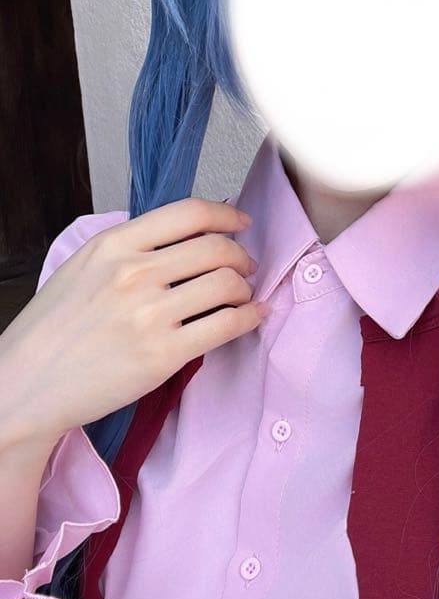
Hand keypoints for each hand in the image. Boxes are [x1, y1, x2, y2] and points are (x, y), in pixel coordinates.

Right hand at [0, 198, 264, 451]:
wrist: (26, 385)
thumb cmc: (55, 327)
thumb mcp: (84, 266)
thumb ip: (132, 246)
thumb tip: (188, 234)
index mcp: (114, 245)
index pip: (189, 213)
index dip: (226, 215)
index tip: (240, 223)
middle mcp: (134, 273)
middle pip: (216, 248)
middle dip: (240, 256)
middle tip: (244, 267)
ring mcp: (149, 315)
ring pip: (227, 284)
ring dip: (244, 288)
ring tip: (241, 295)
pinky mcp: (163, 355)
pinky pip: (227, 325)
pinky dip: (249, 317)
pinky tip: (252, 316)